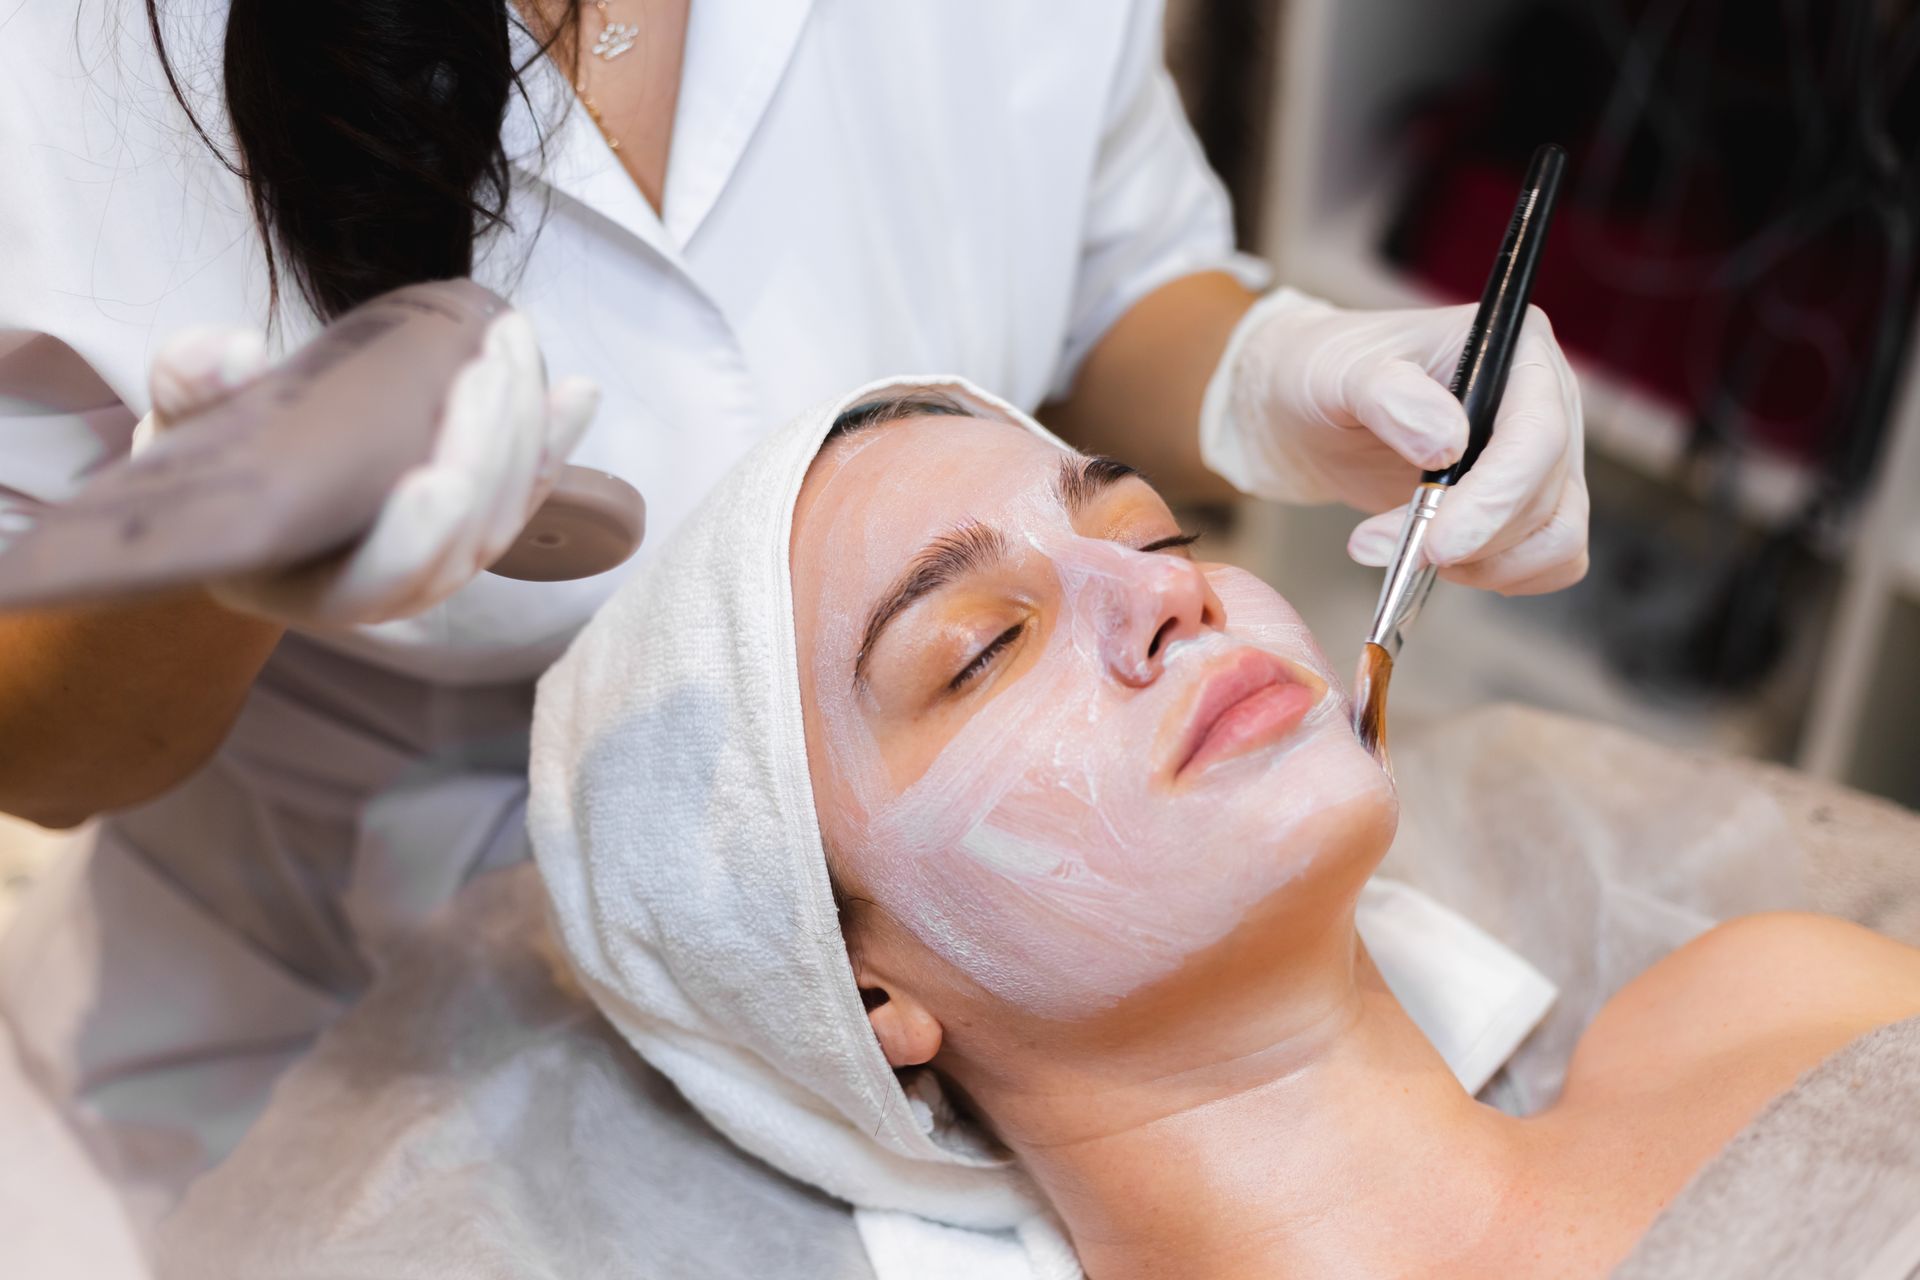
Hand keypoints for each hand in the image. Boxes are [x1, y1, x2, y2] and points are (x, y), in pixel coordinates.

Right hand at [135, 313, 599, 625]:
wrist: (251, 482)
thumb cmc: (209, 466)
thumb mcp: (177, 432)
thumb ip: (190, 392)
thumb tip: (226, 353)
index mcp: (311, 586)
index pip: (376, 582)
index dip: (414, 539)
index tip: (436, 478)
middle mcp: (390, 588)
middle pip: (462, 538)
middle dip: (486, 452)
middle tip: (485, 368)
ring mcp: (443, 559)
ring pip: (506, 511)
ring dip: (523, 430)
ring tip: (511, 345)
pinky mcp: (478, 522)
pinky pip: (532, 488)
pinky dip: (558, 439)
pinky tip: (579, 390)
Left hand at [1199, 289, 1587, 595]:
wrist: (1309, 412)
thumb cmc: (1326, 373)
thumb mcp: (1338, 372)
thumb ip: (1388, 396)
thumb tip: (1448, 442)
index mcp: (1515, 349)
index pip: (1538, 435)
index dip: (1496, 499)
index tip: (1438, 544)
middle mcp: (1547, 400)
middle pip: (1547, 495)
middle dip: (1468, 539)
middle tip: (1378, 545)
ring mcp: (1542, 457)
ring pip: (1555, 537)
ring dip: (1482, 566)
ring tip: (1400, 552)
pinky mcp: (1526, 504)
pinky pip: (1550, 560)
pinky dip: (1497, 575)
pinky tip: (1435, 562)